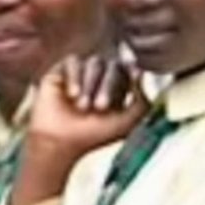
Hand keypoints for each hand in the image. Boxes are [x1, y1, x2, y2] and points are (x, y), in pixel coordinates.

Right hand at [11, 55, 150, 204]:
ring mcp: (80, 73)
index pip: (127, 70)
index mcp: (116, 89)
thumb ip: (142, 104)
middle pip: (112, 66)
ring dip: (90, 85)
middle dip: (108, 86)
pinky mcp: (61, 72)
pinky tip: (71, 95)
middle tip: (100, 107)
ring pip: (94, 63)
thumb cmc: (92, 137)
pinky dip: (75, 77)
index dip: (131, 70)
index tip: (135, 74)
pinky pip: (73, 61)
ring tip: (82, 107)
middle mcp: (98, 78)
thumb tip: (143, 76)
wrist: (60, 143)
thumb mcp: (126, 124)